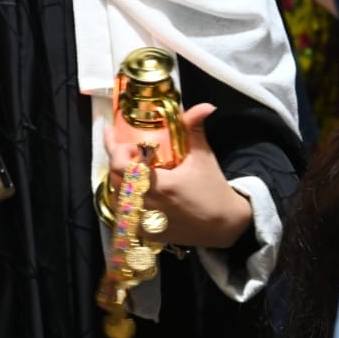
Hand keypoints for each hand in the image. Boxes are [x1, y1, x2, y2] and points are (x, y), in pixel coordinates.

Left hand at [107, 103, 252, 249]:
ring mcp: (145, 222)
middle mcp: (148, 206)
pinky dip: (125, 199)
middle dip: (117, 161)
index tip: (123, 139)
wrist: (224, 224)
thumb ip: (195, 129)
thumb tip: (204, 105)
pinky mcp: (147, 232)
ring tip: (131, 167)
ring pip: (116, 197)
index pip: (121, 167)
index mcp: (160, 186)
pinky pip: (124, 214)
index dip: (116, 150)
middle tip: (129, 149)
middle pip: (115, 180)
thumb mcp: (203, 156)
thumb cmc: (213, 189)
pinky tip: (134, 189)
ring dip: (120, 179)